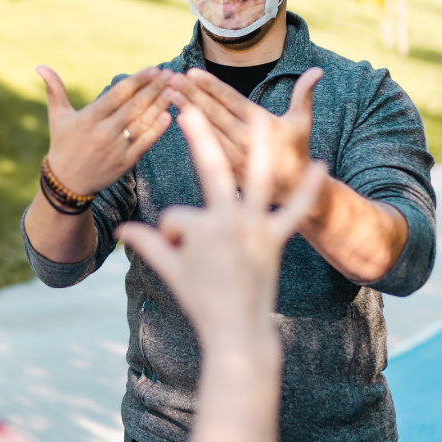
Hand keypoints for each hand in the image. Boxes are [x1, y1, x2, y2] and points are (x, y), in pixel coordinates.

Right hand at [38, 65, 174, 195]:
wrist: (66, 183)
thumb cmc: (63, 144)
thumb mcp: (57, 117)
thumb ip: (54, 90)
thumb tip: (40, 66)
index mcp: (88, 118)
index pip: (118, 94)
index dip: (138, 80)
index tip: (154, 69)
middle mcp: (103, 132)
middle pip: (134, 106)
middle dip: (154, 88)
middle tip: (171, 74)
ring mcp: (115, 149)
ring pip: (143, 123)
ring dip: (161, 105)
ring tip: (175, 90)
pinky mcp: (125, 164)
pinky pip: (145, 143)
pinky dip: (157, 130)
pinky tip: (169, 115)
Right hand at [116, 106, 324, 345]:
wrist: (237, 331)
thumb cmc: (200, 302)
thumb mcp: (170, 270)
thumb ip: (146, 244)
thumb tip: (121, 230)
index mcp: (200, 228)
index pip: (177, 216)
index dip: (171, 237)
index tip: (178, 259)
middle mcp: (229, 221)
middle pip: (210, 170)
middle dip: (198, 137)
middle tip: (188, 110)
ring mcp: (255, 228)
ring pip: (257, 179)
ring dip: (261, 147)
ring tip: (262, 117)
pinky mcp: (276, 239)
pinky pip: (295, 211)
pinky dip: (308, 191)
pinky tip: (320, 166)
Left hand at [167, 66, 322, 204]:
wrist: (292, 190)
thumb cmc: (296, 150)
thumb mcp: (302, 122)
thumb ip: (304, 94)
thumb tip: (317, 70)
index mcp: (261, 124)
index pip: (230, 100)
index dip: (210, 86)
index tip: (191, 72)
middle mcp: (244, 139)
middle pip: (212, 112)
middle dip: (191, 93)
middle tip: (172, 77)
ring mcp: (232, 156)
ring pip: (205, 129)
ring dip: (185, 109)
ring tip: (169, 93)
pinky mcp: (225, 168)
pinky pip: (203, 147)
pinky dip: (189, 132)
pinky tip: (176, 116)